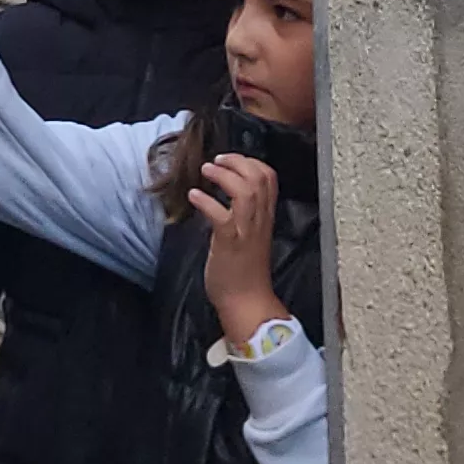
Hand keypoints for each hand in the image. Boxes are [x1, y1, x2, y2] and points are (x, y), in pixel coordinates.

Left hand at [191, 153, 289, 346]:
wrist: (247, 303)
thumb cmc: (245, 272)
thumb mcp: (251, 236)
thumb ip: (246, 216)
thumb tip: (228, 198)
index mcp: (265, 218)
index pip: (269, 178)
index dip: (251, 162)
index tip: (232, 161)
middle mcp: (259, 221)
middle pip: (259, 178)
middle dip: (237, 161)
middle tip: (217, 160)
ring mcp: (245, 231)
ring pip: (245, 192)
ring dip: (223, 175)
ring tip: (206, 170)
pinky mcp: (229, 243)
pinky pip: (221, 216)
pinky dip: (206, 201)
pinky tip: (194, 196)